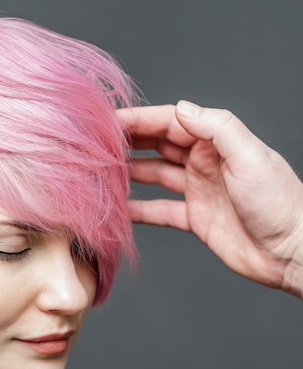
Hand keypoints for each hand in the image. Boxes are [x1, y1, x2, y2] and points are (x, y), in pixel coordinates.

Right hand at [118, 101, 302, 297]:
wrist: (294, 252)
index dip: (137, 120)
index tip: (107, 121)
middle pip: (156, 146)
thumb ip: (216, 128)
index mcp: (216, 143)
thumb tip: (181, 107)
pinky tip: (117, 208)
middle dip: (127, 143)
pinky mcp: (194, 218)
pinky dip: (137, 209)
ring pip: (153, 176)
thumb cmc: (280, 202)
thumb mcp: (250, 156)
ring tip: (100, 174)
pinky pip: (158, 210)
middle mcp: (203, 163)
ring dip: (128, 174)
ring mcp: (197, 190)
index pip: (168, 123)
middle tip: (95, 145)